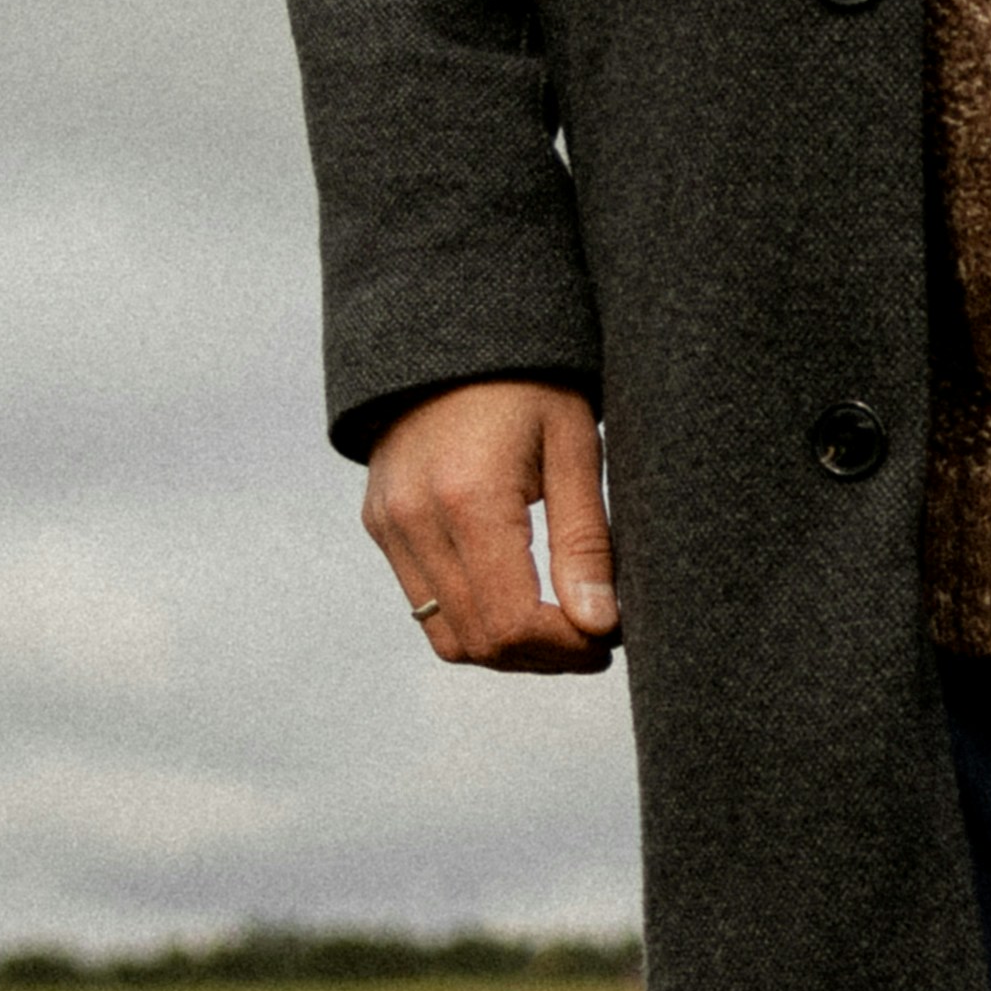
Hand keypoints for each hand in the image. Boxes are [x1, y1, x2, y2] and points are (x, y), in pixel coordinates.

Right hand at [364, 378, 621, 672]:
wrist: (449, 333)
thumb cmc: (527, 381)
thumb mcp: (574, 448)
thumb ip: (585, 542)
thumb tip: (598, 626)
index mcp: (467, 498)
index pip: (513, 622)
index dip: (566, 649)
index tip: (608, 638)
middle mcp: (414, 519)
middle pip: (480, 642)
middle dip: (544, 657)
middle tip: (595, 640)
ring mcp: (389, 525)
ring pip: (449, 638)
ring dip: (510, 651)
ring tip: (562, 627)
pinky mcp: (381, 526)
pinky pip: (427, 608)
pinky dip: (477, 623)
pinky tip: (522, 601)